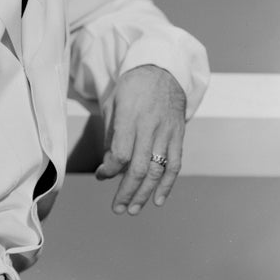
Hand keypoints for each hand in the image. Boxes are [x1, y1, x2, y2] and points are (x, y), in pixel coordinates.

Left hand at [95, 64, 185, 213]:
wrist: (164, 70)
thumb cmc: (133, 87)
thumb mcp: (115, 103)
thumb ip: (112, 133)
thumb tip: (109, 164)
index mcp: (130, 118)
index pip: (120, 154)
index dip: (109, 171)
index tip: (101, 176)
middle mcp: (150, 127)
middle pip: (138, 168)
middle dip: (127, 192)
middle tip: (117, 208)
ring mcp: (167, 133)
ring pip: (157, 171)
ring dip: (145, 194)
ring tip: (133, 209)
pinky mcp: (178, 136)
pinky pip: (175, 165)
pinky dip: (167, 185)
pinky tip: (158, 200)